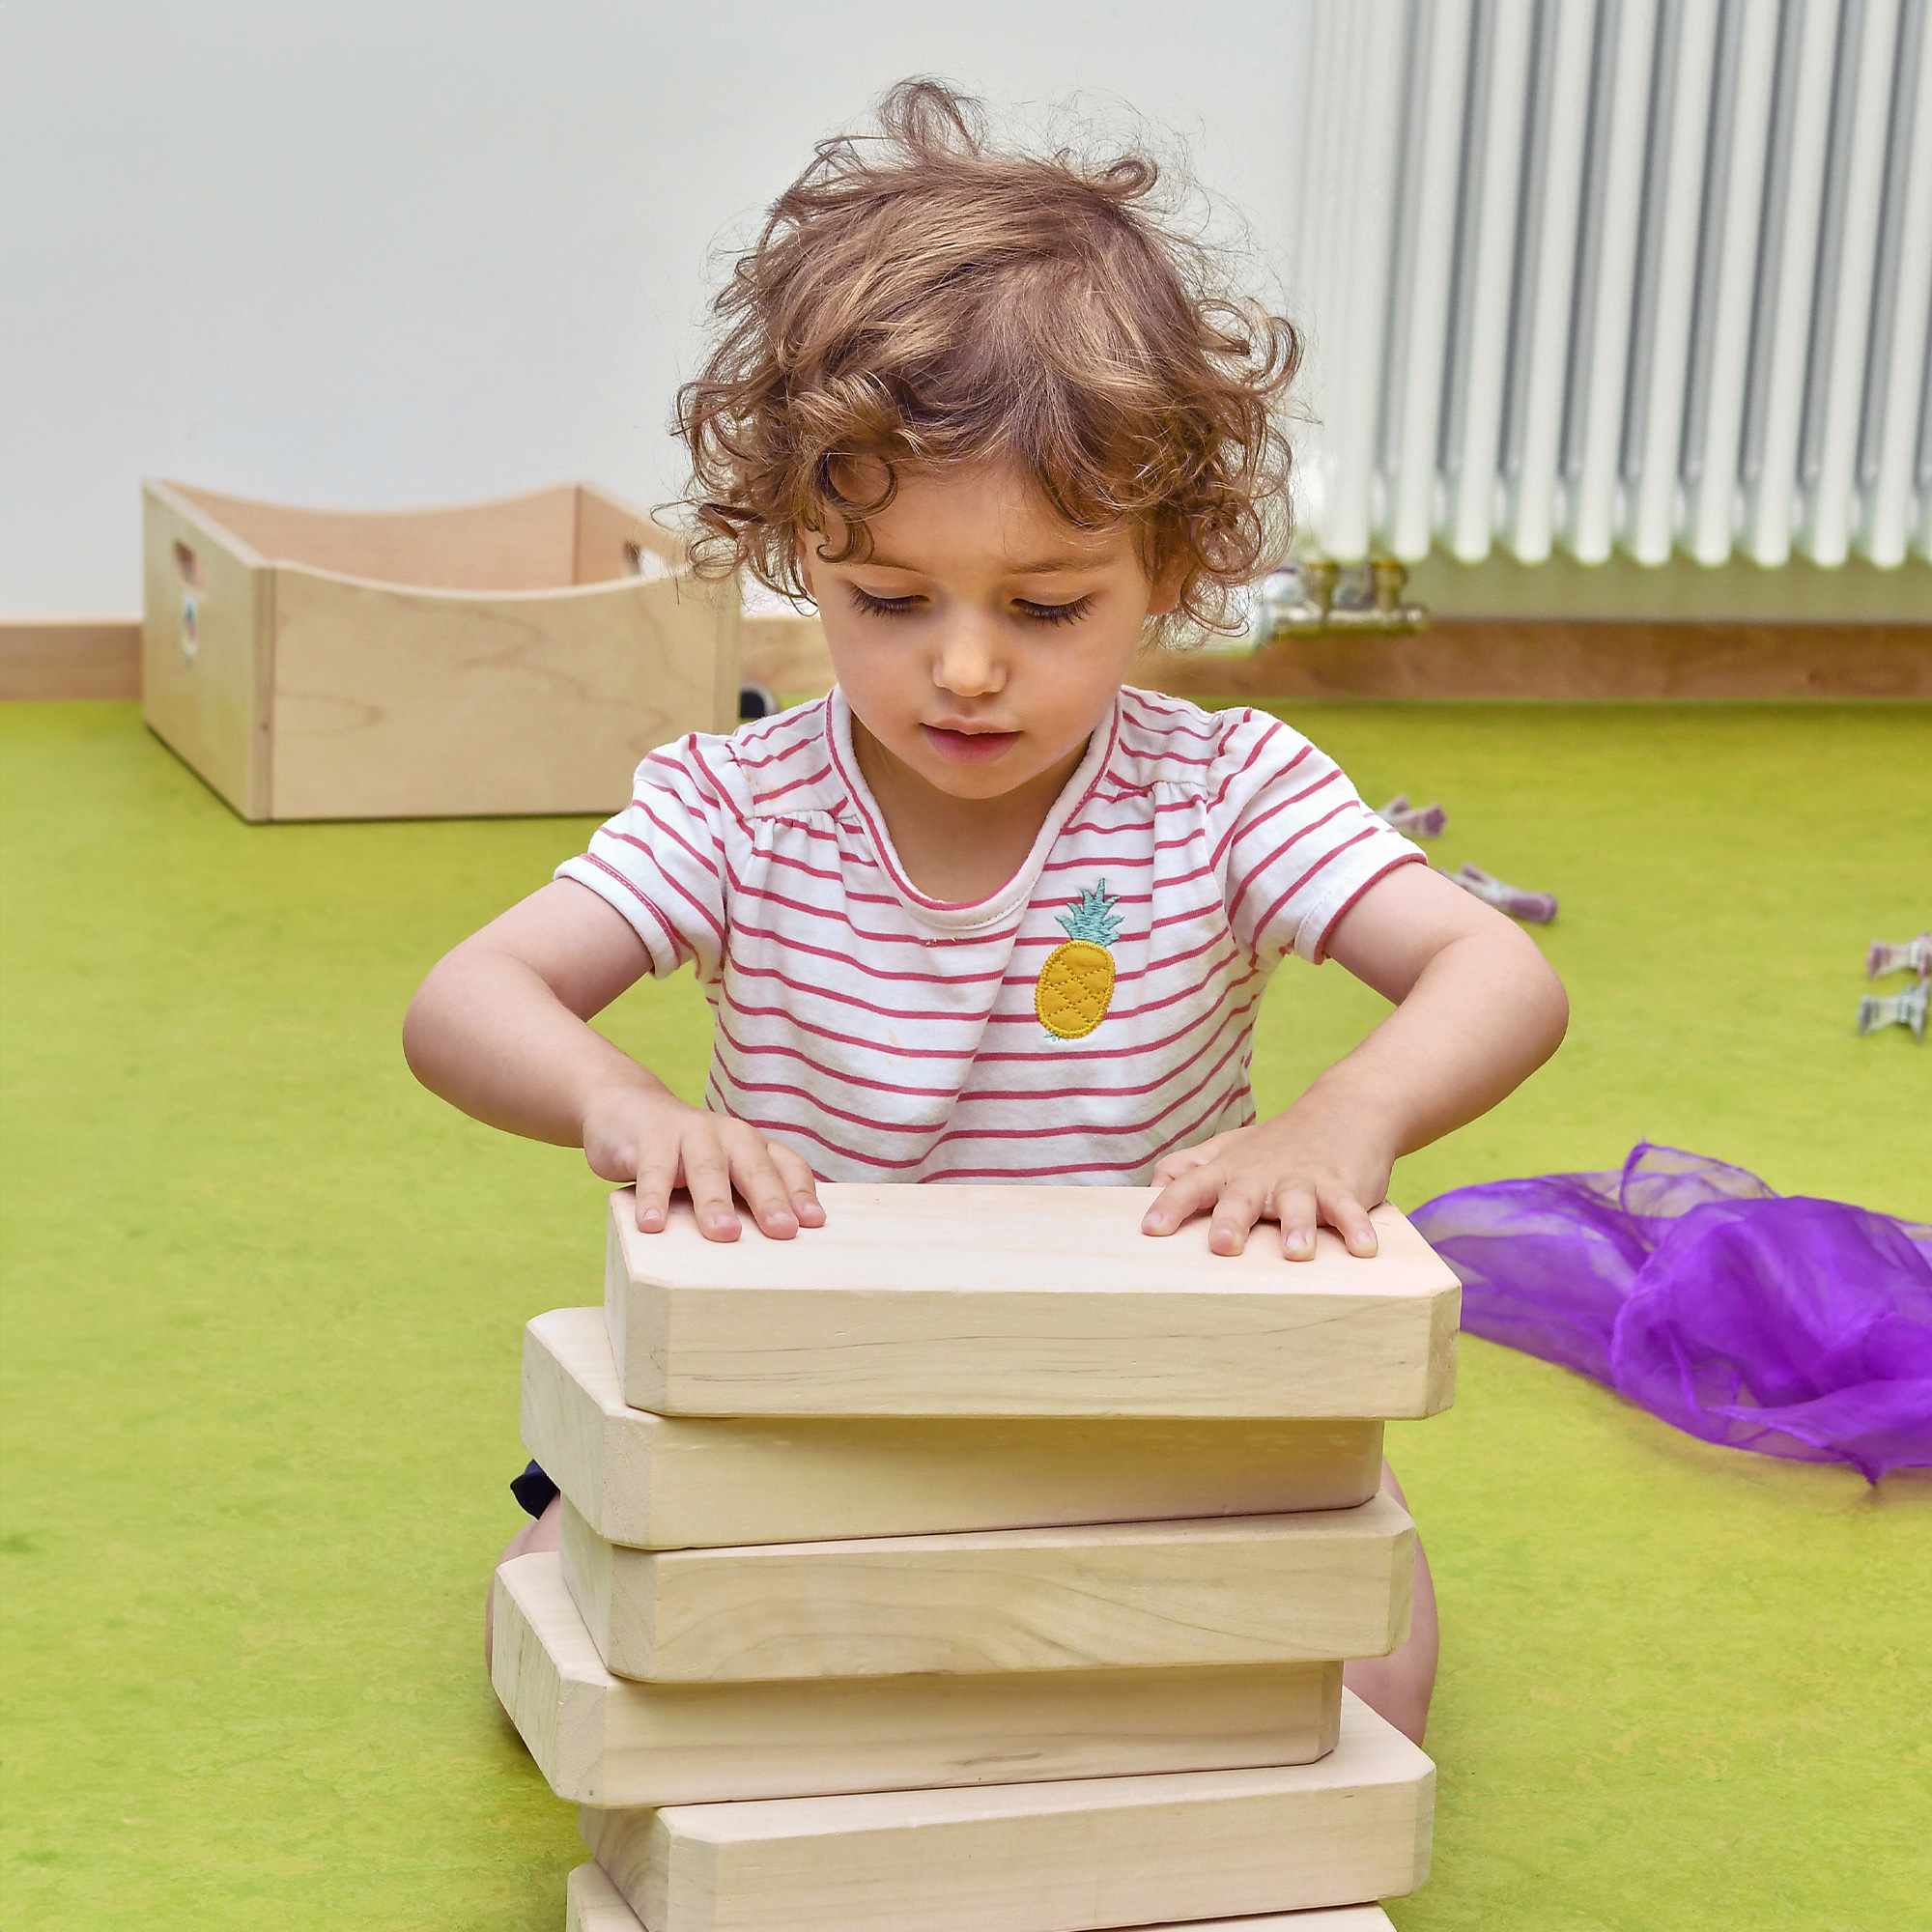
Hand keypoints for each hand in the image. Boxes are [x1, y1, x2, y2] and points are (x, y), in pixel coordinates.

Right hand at [581, 1085, 823, 1242]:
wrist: (627, 1109)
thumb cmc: (684, 1155)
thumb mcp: (721, 1171)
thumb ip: (742, 1200)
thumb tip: (768, 1255)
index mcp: (752, 1146)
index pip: (787, 1165)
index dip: (801, 1192)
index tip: (813, 1223)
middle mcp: (728, 1135)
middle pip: (754, 1168)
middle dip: (770, 1200)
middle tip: (782, 1231)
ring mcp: (690, 1133)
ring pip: (707, 1169)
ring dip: (716, 1202)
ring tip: (724, 1234)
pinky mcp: (651, 1137)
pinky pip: (653, 1170)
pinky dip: (654, 1197)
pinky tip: (652, 1224)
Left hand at [1139, 1102, 1394, 1259]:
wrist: (1344, 1110)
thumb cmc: (1275, 1144)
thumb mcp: (1225, 1151)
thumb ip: (1186, 1168)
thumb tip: (1149, 1188)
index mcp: (1227, 1172)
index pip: (1190, 1187)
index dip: (1170, 1206)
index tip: (1151, 1230)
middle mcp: (1260, 1176)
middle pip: (1241, 1199)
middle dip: (1232, 1221)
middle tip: (1223, 1245)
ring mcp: (1302, 1180)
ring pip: (1298, 1204)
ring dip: (1297, 1226)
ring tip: (1296, 1251)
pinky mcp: (1341, 1186)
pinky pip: (1349, 1209)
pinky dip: (1357, 1228)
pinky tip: (1364, 1249)